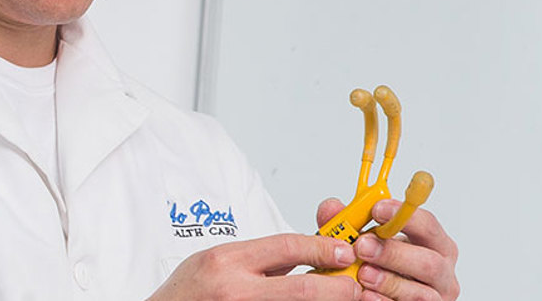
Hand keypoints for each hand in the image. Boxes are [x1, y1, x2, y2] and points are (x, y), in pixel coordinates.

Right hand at [148, 233, 361, 299]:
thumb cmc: (187, 292)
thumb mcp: (218, 261)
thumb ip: (257, 258)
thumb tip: (303, 253)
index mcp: (227, 261)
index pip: (286, 246)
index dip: (321, 248)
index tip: (343, 250)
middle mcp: (234, 290)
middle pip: (301, 289)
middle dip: (338, 287)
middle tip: (355, 286)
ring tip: (339, 298)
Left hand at [315, 198, 459, 300]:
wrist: (376, 292)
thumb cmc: (376, 263)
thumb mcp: (362, 240)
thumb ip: (348, 223)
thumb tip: (333, 207)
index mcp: (432, 242)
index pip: (427, 224)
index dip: (403, 215)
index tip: (377, 210)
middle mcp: (441, 270)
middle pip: (430, 261)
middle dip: (394, 253)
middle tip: (362, 245)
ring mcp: (436, 297)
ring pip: (421, 292)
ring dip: (389, 281)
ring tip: (363, 274)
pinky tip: (366, 295)